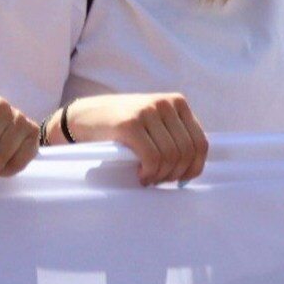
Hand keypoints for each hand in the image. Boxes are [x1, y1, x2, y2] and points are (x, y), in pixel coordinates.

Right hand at [66, 93, 207, 185]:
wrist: (83, 117)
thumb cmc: (121, 126)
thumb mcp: (154, 121)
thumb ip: (175, 135)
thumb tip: (194, 169)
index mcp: (176, 102)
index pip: (200, 143)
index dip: (194, 168)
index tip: (180, 179)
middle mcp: (164, 103)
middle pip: (186, 152)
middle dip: (174, 174)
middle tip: (159, 181)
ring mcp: (146, 111)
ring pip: (171, 156)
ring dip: (160, 175)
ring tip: (148, 178)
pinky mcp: (130, 124)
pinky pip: (152, 158)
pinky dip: (149, 172)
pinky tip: (140, 174)